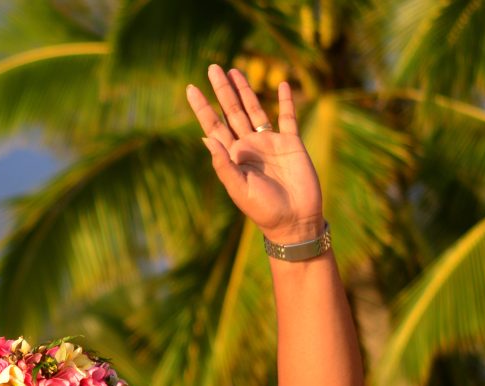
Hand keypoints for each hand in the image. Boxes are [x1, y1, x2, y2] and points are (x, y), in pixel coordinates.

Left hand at [187, 66, 323, 243]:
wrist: (295, 220)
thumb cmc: (263, 209)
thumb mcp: (239, 189)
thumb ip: (223, 165)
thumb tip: (206, 139)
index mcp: (232, 156)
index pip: (213, 126)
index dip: (202, 108)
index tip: (190, 88)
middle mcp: (248, 146)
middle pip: (232, 111)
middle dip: (221, 90)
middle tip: (212, 67)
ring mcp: (269, 143)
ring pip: (255, 109)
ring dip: (245, 91)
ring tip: (235, 71)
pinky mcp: (291, 143)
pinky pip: (288, 117)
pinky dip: (286, 101)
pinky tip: (282, 85)